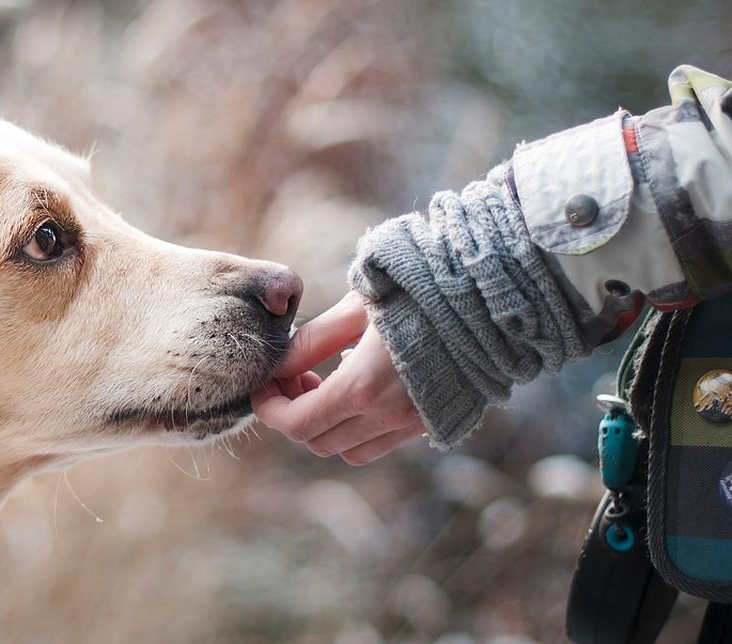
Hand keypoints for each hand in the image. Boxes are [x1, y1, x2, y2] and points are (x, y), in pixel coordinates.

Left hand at [252, 291, 425, 464]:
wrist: (491, 297)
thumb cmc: (419, 290)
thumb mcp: (356, 307)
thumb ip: (312, 341)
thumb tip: (277, 365)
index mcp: (364, 388)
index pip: (297, 423)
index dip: (269, 408)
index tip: (263, 385)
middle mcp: (389, 417)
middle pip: (317, 442)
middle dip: (293, 414)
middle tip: (293, 376)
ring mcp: (413, 424)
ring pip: (349, 450)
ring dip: (325, 425)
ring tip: (323, 382)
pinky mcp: (432, 422)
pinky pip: (380, 442)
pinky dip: (357, 427)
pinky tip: (359, 385)